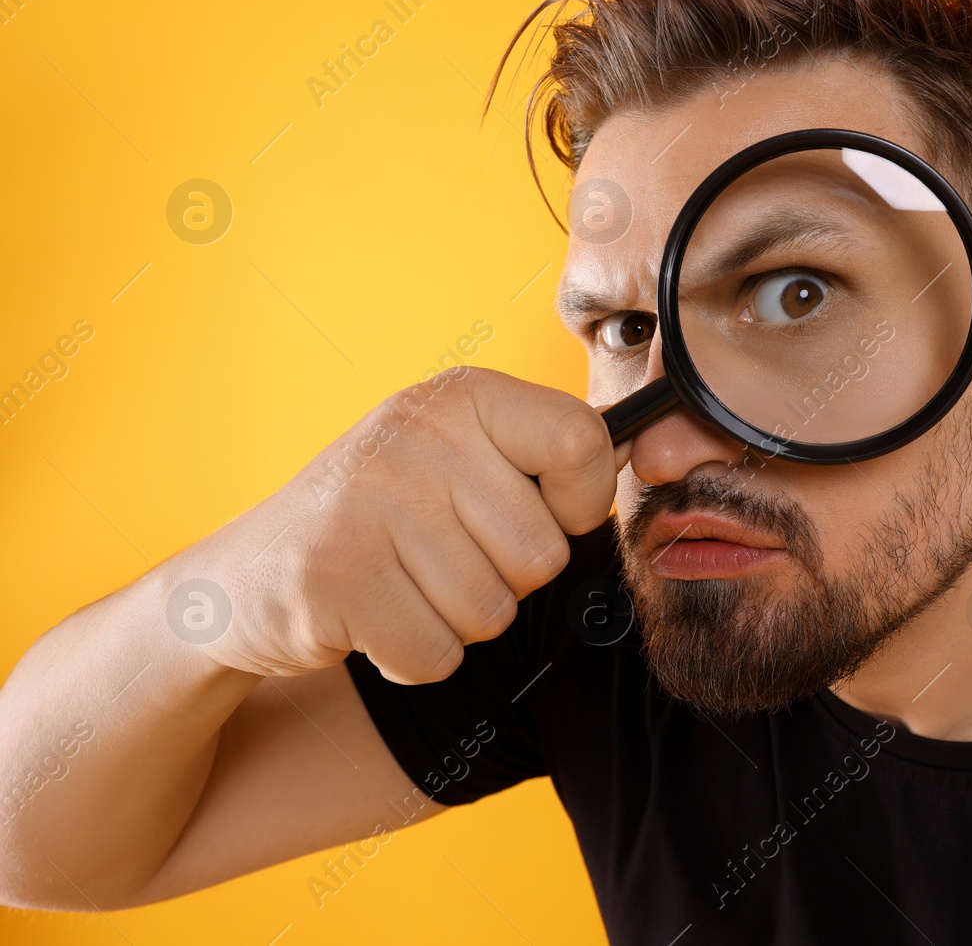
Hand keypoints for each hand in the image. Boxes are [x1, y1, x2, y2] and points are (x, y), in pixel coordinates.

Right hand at [191, 367, 623, 682]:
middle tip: (435, 559)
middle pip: (542, 552)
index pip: (584, 442)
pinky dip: (411, 658)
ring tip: (399, 585)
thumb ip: (544, 456)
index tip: (538, 512)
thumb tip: (645, 450)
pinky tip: (370, 619)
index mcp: (459, 396)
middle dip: (502, 581)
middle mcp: (415, 433)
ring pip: (492, 611)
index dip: (580, 503)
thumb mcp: (456, 461)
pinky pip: (435, 654)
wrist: (242, 581)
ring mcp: (368, 500)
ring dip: (453, 621)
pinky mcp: (334, 574)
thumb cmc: (377, 523)